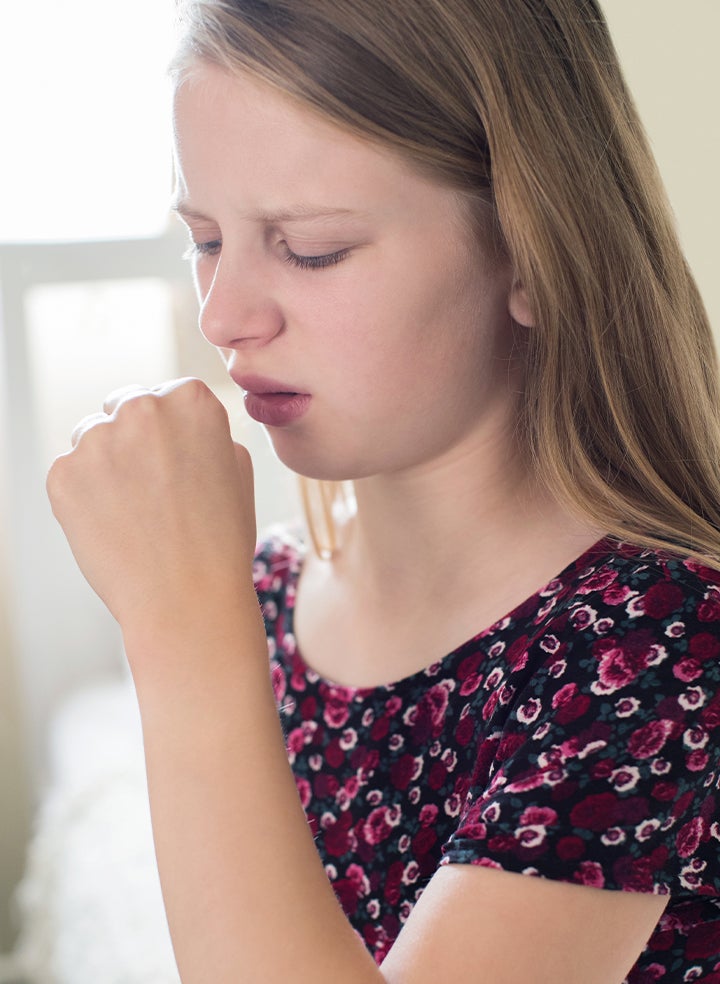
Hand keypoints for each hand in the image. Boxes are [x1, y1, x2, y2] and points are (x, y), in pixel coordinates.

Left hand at [47, 378, 257, 632]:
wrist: (188, 600)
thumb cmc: (221, 541)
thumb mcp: (238, 471)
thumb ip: (210, 432)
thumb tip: (181, 423)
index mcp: (191, 400)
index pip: (167, 396)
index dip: (172, 433)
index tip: (178, 466)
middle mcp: (142, 408)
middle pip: (124, 408)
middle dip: (133, 441)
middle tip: (154, 493)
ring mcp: (97, 439)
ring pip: (92, 439)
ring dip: (106, 466)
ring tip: (135, 515)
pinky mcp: (63, 474)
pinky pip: (70, 474)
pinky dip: (84, 498)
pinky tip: (113, 528)